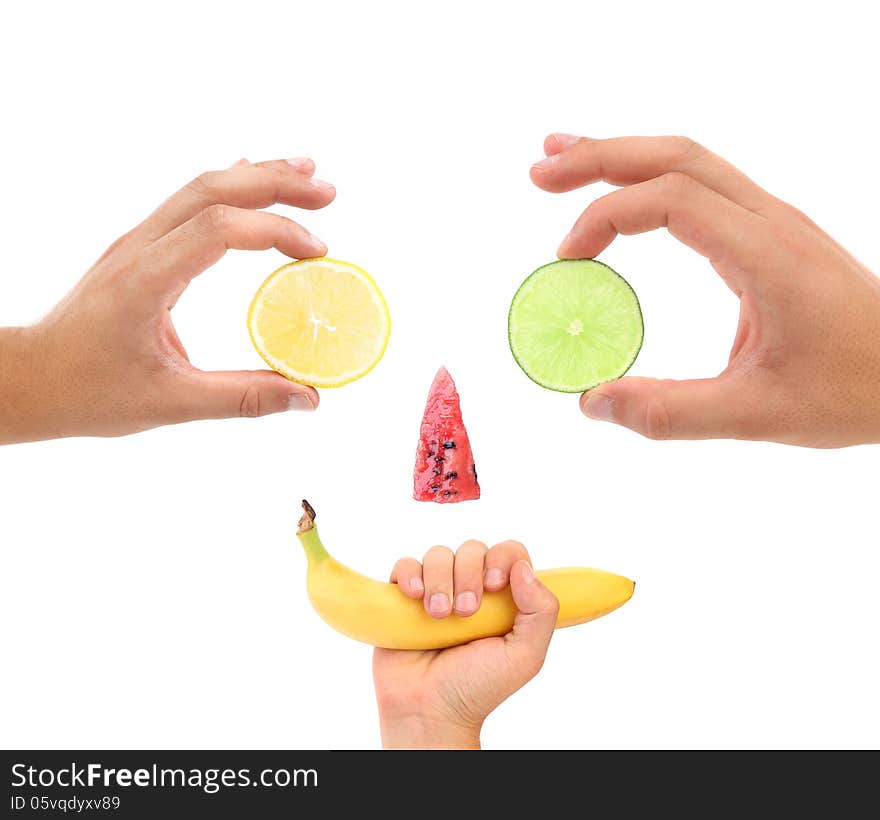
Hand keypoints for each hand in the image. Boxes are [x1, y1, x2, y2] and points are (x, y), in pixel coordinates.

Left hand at [0, 158, 334, 444]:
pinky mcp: (140, 250)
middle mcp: (139, 248)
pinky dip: (228, 189)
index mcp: (144, 280)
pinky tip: (249, 176)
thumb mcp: (169, 404)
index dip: (274, 230)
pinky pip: (187, 204)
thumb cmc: (87, 392)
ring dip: (255, 177)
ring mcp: (136, 243)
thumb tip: (307, 398)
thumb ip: (243, 398)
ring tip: (305, 176)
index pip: (218, 229)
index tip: (318, 253)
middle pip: (212, 190)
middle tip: (328, 193)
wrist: (30, 379)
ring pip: (199, 188)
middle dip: (275, 184)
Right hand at [372, 540, 558, 748]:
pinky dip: (410, 574)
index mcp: (503, 598)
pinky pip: (406, 565)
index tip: (494, 585)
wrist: (428, 711)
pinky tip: (415, 597)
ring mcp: (437, 590)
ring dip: (440, 580)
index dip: (502, 558)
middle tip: (466, 612)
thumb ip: (540, 612)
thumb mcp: (524, 656)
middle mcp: (470, 588)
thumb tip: (524, 568)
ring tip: (439, 616)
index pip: (509, 553)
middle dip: (469, 574)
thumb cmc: (477, 688)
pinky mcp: (403, 597)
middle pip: (473, 548)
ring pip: (439, 554)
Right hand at [531, 135, 879, 447]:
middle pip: (677, 155)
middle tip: (540, 171)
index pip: (670, 200)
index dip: (607, 217)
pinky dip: (653, 179)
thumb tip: (593, 404)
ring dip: (625, 156)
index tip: (568, 259)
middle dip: (602, 156)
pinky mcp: (772, 235)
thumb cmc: (856, 390)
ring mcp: (774, 222)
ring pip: (691, 160)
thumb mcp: (761, 415)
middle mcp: (771, 221)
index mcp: (767, 253)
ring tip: (566, 161)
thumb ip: (672, 413)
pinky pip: (704, 186)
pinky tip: (627, 198)